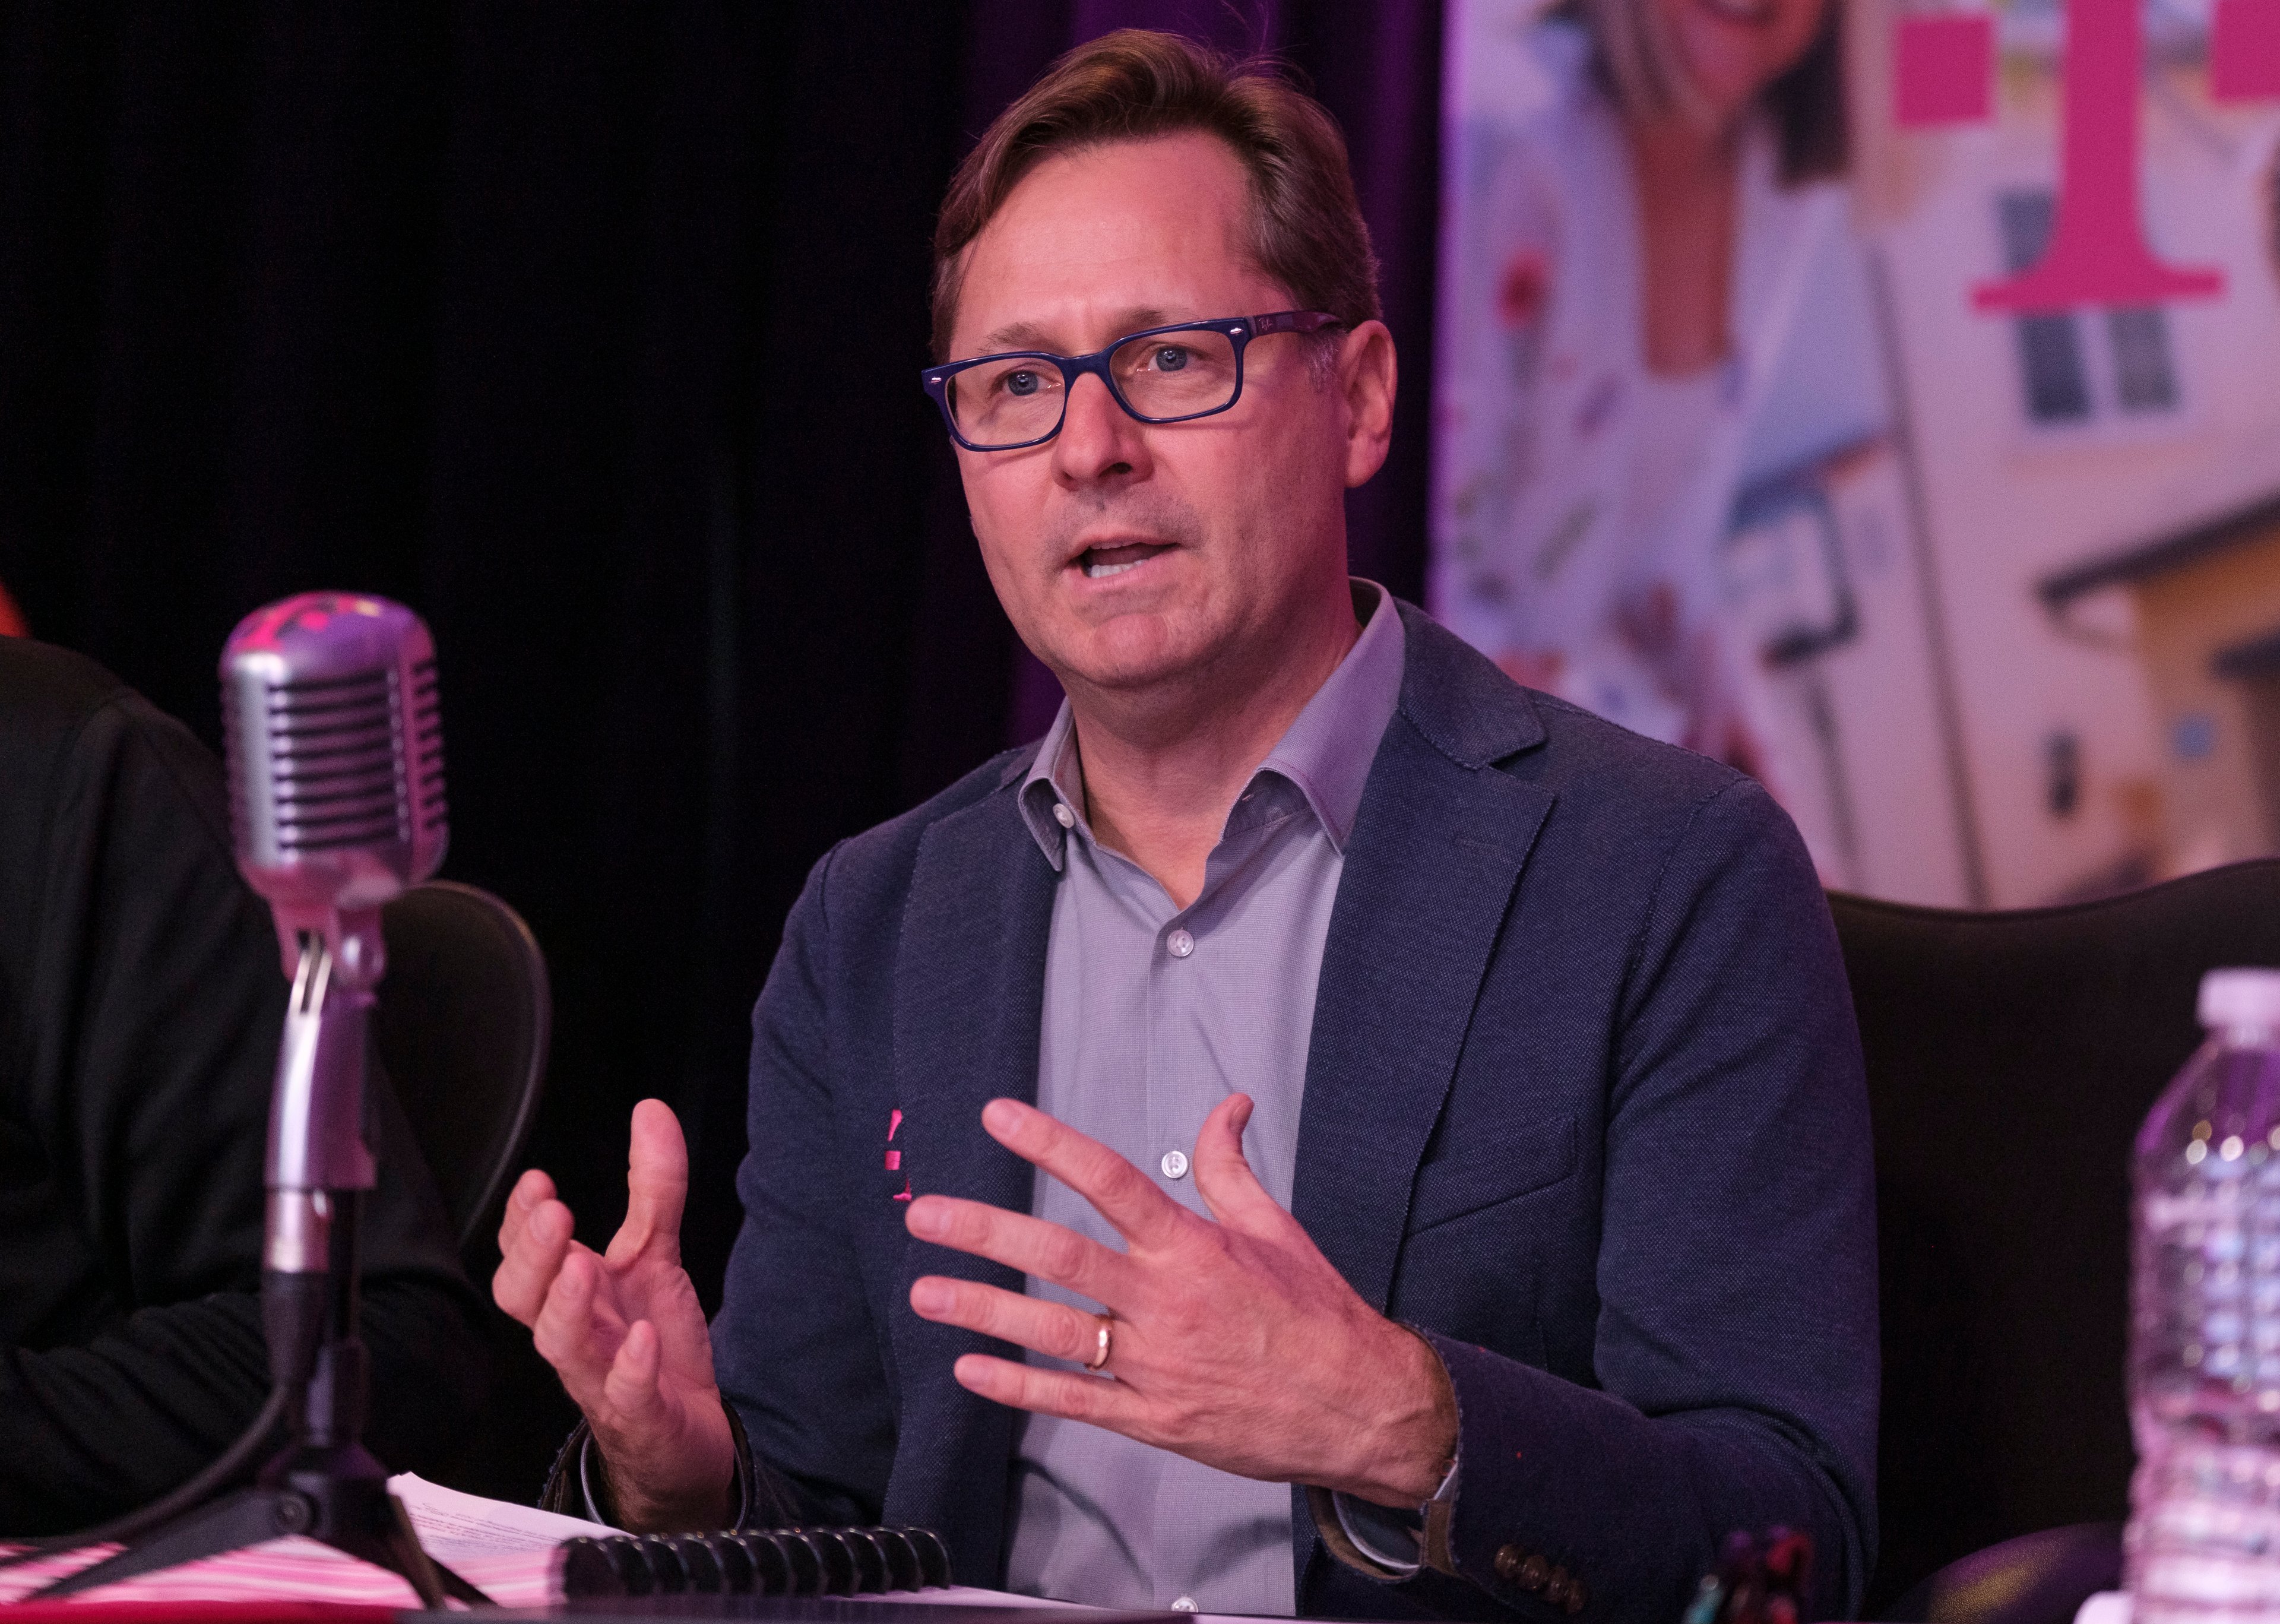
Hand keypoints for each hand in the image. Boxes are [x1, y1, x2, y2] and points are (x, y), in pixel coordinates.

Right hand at [493, 1099, 731, 1530]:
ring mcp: (603, 1381)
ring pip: (563, 1348)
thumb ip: (653, 1187)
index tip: (537, 1182)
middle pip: (524, 1301)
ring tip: (584, 1266)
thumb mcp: (656, 1257)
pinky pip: (626, 1398)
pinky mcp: (643, 1418)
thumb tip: (649, 1110)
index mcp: (569, 1297)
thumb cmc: (651, 1347)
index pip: (522, 1258)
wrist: (686, 1440)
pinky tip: (644, 1339)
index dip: (520, 1223)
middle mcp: (575, 1337)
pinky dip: (631, 1370)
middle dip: (532, 1255)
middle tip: (553, 1212)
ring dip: (568, 1306)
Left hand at [904, 1094, 1456, 1507]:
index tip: (998, 1117)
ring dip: (983, 1311)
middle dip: (986, 1233)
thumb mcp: (1276, 1228)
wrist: (1361, 1407)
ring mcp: (1154, 1366)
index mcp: (1194, 1248)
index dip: (1050, 1144)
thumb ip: (1229, 1167)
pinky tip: (972, 1371)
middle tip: (926, 1215)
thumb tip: (1225, 1105)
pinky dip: (1019, 1388)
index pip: (1110, 1181)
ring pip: (1053, 1335)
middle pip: (1061, 1257)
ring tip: (926, 1292)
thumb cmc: (1317, 1314)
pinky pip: (1074, 1402)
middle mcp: (1166, 1303)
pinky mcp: (1153, 1420)